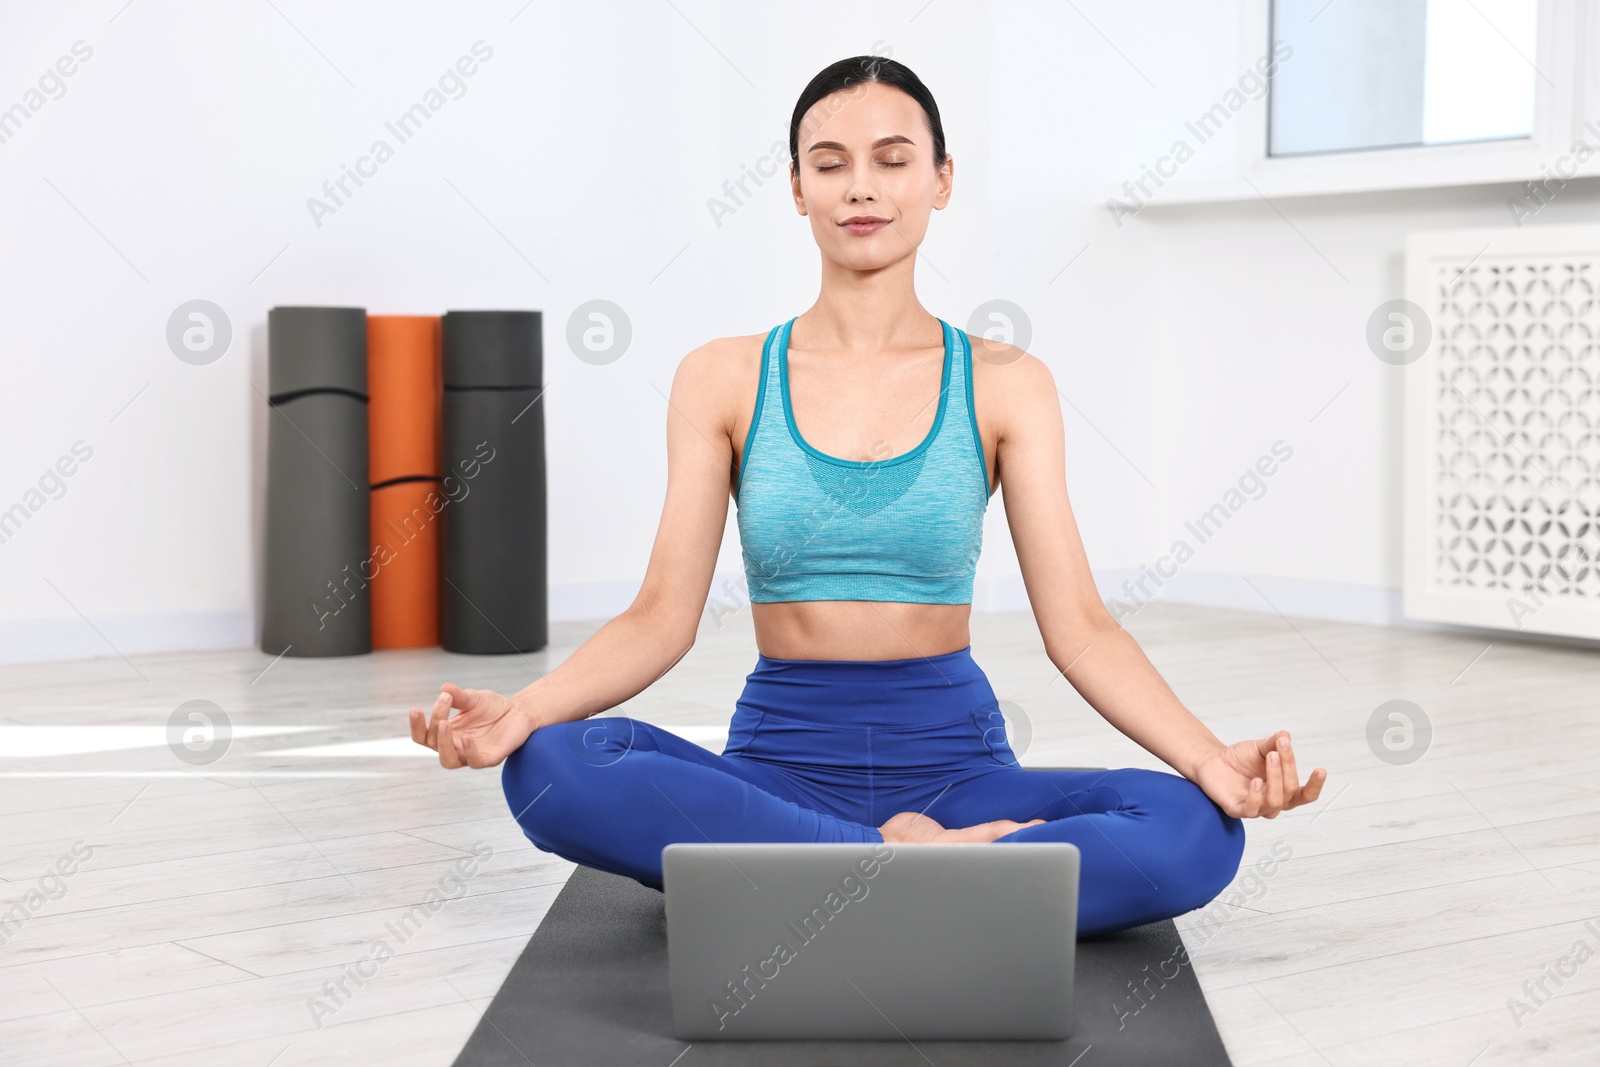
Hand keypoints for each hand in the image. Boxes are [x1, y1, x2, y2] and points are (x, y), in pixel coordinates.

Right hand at [408, 683, 537, 768]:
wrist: (518, 711)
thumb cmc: (491, 707)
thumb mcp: (472, 698)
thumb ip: (458, 695)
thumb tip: (444, 688)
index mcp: (446, 733)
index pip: (423, 735)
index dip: (416, 725)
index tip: (415, 709)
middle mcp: (455, 746)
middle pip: (433, 744)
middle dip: (433, 726)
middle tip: (443, 704)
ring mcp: (470, 754)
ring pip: (448, 760)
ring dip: (444, 744)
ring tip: (444, 724)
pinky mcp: (489, 758)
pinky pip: (475, 761)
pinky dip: (469, 751)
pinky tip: (468, 738)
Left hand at [1189, 731, 1326, 818]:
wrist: (1213, 760)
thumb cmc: (1240, 758)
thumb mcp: (1259, 748)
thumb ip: (1274, 744)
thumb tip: (1285, 735)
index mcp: (1284, 790)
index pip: (1305, 794)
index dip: (1315, 785)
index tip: (1321, 769)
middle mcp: (1273, 802)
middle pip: (1290, 791)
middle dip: (1286, 767)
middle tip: (1278, 748)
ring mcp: (1256, 808)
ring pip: (1274, 801)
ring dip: (1275, 778)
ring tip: (1270, 758)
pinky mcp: (1237, 810)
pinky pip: (1251, 810)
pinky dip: (1256, 796)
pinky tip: (1256, 781)